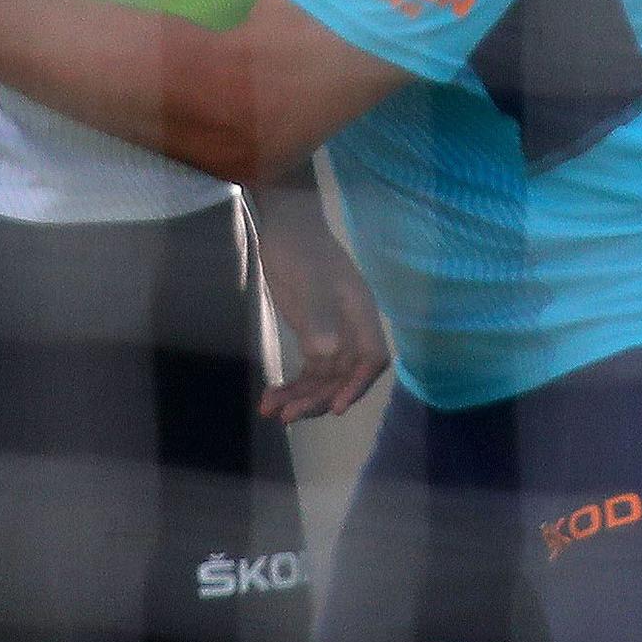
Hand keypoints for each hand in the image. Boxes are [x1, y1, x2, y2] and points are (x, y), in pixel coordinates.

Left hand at [253, 193, 390, 422]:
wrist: (285, 225)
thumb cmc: (301, 250)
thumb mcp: (309, 283)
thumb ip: (319, 321)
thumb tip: (325, 357)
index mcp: (360, 316)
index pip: (371, 360)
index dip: (358, 386)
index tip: (337, 407)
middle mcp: (350, 330)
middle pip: (342, 376)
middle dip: (317, 398)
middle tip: (287, 415)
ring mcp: (332, 333)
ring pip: (322, 378)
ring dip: (299, 397)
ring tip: (270, 411)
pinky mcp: (313, 334)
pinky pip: (308, 370)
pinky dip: (291, 386)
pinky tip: (270, 398)